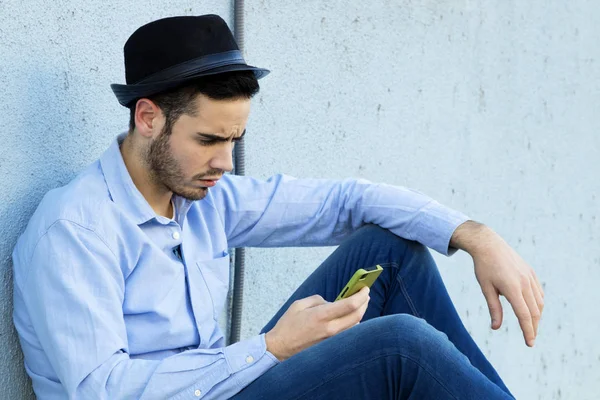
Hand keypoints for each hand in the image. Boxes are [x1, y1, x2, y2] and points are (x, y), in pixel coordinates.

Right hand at [265, 286, 369, 360]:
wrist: (280, 348)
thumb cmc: (288, 325)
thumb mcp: (299, 305)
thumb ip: (318, 300)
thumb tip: (331, 302)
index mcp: (321, 316)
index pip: (350, 305)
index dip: (361, 295)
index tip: (365, 288)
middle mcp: (330, 329)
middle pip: (358, 316)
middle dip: (364, 303)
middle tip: (365, 294)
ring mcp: (332, 340)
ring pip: (355, 326)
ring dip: (360, 313)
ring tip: (359, 304)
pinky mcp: (331, 346)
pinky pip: (348, 333)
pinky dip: (353, 323)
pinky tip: (350, 317)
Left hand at [451, 221, 543, 346]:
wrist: (489, 244)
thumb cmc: (484, 267)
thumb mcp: (486, 288)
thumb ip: (494, 308)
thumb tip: (495, 328)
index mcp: (512, 288)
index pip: (524, 315)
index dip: (528, 331)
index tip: (529, 343)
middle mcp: (525, 283)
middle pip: (534, 312)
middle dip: (533, 328)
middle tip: (530, 339)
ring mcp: (530, 277)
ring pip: (539, 303)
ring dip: (537, 317)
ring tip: (530, 326)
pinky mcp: (531, 273)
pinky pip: (539, 293)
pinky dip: (538, 304)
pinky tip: (532, 310)